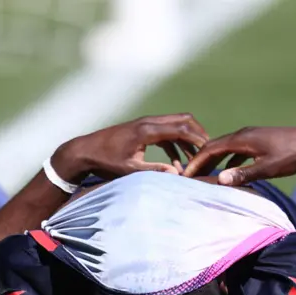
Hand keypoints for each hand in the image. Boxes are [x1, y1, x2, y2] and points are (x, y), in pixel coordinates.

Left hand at [52, 114, 208, 182]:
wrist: (85, 150)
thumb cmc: (105, 161)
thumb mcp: (129, 169)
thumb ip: (154, 170)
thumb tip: (177, 174)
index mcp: (147, 130)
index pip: (181, 128)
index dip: (198, 139)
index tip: (210, 150)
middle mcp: (148, 122)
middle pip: (183, 120)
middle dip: (199, 135)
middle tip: (210, 151)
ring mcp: (146, 124)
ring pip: (176, 125)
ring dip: (188, 141)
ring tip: (197, 160)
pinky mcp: (143, 130)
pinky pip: (166, 133)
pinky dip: (176, 145)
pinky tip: (178, 164)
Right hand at [183, 127, 295, 185]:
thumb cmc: (291, 156)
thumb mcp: (267, 168)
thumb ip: (243, 174)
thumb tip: (219, 179)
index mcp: (242, 139)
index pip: (210, 149)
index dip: (196, 162)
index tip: (184, 174)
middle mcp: (244, 134)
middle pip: (214, 146)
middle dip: (200, 161)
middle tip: (187, 176)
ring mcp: (251, 137)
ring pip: (225, 148)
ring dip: (213, 160)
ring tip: (203, 174)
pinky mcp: (259, 142)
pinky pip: (236, 150)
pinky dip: (227, 160)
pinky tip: (226, 172)